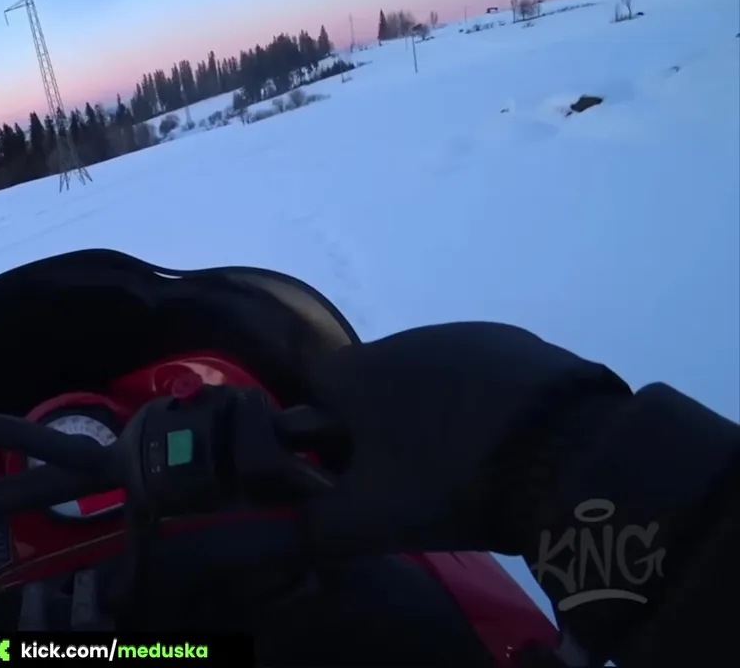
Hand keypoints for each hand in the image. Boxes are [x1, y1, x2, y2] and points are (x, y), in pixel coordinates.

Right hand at [299, 322, 630, 557]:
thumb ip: (315, 526)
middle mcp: (404, 338)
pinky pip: (478, 376)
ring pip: (425, 377)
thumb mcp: (369, 521)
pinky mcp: (520, 345)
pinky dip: (478, 404)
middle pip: (370, 383)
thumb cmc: (451, 482)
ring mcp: (465, 336)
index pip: (311, 386)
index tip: (340, 470)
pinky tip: (502, 445)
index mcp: (358, 372)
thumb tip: (293, 527)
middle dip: (376, 424)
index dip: (317, 430)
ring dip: (428, 412)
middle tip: (400, 479)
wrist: (572, 456)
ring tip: (459, 465)